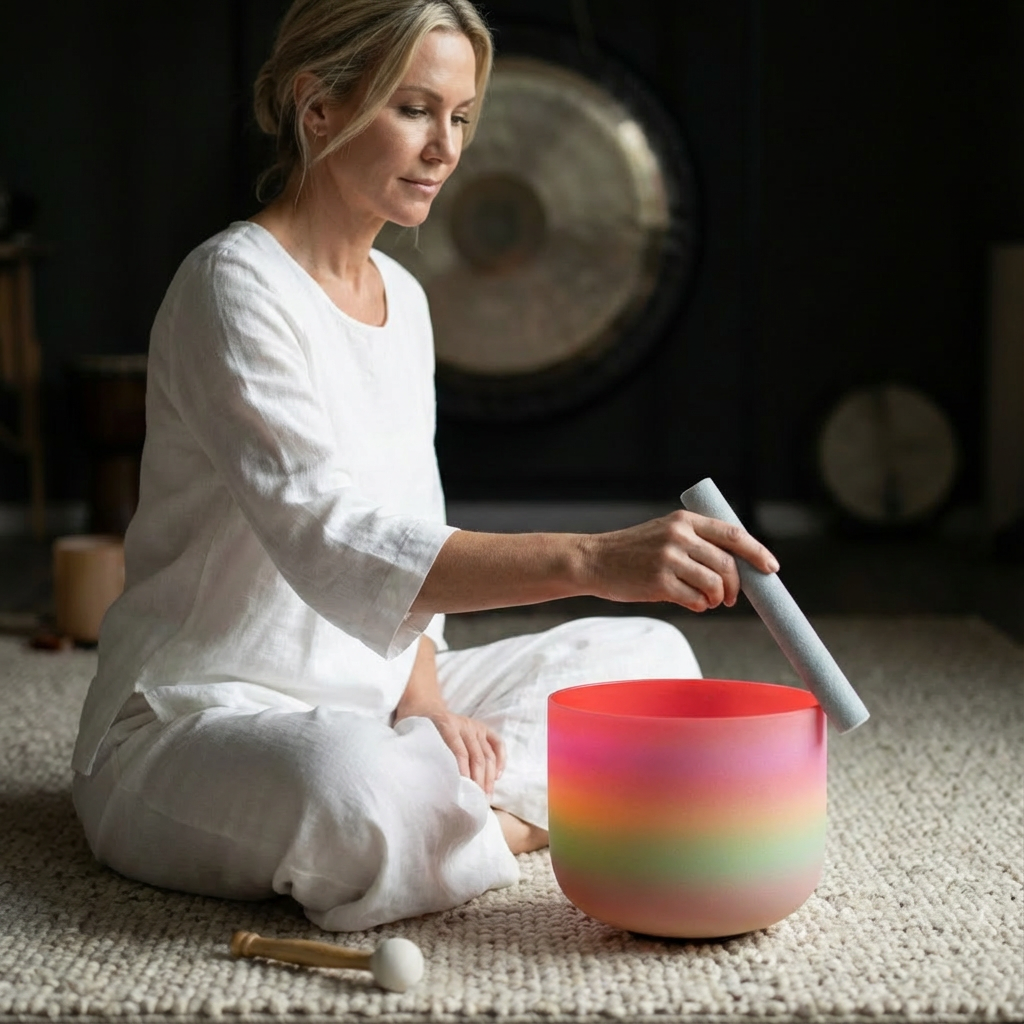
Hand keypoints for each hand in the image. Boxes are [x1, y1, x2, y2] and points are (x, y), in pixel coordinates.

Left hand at [397, 706, 504, 797]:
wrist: (424, 706)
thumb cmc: (416, 728)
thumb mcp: (412, 738)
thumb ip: (421, 754)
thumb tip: (424, 784)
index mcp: (445, 725)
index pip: (459, 752)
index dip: (463, 773)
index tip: (464, 793)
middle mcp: (463, 724)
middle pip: (477, 756)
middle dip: (479, 782)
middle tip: (477, 803)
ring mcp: (475, 726)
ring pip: (488, 754)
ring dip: (489, 778)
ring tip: (486, 797)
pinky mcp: (483, 728)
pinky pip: (497, 744)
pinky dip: (501, 761)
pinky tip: (497, 778)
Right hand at [583, 510, 779, 611]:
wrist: (595, 560)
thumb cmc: (634, 551)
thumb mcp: (665, 533)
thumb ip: (697, 542)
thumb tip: (738, 567)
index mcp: (684, 520)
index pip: (733, 535)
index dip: (757, 552)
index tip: (771, 568)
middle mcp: (678, 536)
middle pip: (727, 564)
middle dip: (736, 585)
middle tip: (730, 598)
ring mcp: (668, 559)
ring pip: (714, 584)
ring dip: (717, 598)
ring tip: (707, 601)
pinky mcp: (658, 582)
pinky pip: (695, 600)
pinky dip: (699, 606)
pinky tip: (691, 603)